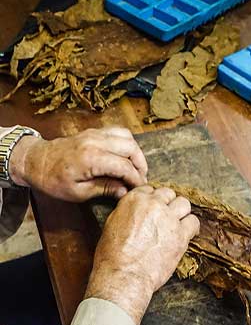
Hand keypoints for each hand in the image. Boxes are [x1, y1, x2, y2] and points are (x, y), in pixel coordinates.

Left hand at [9, 126, 147, 201]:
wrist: (35, 161)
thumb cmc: (53, 179)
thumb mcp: (78, 192)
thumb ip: (104, 189)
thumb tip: (125, 191)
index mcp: (91, 158)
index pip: (124, 167)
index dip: (135, 179)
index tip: (139, 188)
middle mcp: (96, 142)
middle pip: (131, 148)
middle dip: (140, 165)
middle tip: (140, 179)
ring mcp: (95, 134)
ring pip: (127, 137)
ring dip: (135, 153)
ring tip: (135, 168)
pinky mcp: (94, 132)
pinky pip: (118, 132)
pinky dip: (127, 143)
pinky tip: (126, 156)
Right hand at [85, 185, 199, 324]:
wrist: (123, 276)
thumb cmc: (112, 256)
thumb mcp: (112, 224)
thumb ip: (128, 211)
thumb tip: (137, 210)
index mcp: (134, 200)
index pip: (150, 190)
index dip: (153, 200)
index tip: (155, 208)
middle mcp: (153, 205)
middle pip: (169, 194)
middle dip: (168, 204)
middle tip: (166, 217)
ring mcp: (169, 219)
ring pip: (184, 204)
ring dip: (181, 213)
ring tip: (177, 224)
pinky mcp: (181, 235)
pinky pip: (194, 222)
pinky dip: (191, 228)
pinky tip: (187, 234)